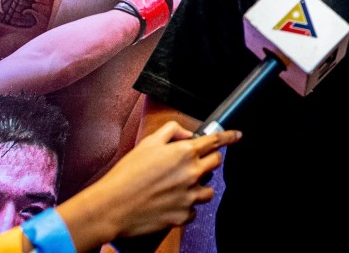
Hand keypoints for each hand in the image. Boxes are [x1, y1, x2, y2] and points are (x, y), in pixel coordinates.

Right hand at [59, 121, 240, 246]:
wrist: (111, 207)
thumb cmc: (126, 175)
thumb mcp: (148, 143)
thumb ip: (171, 131)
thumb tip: (186, 134)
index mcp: (184, 153)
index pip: (216, 141)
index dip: (229, 137)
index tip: (237, 136)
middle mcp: (191, 173)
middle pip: (216, 163)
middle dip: (208, 160)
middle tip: (191, 164)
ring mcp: (189, 196)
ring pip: (209, 189)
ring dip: (198, 186)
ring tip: (178, 187)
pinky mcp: (183, 216)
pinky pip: (194, 210)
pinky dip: (186, 206)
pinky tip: (170, 203)